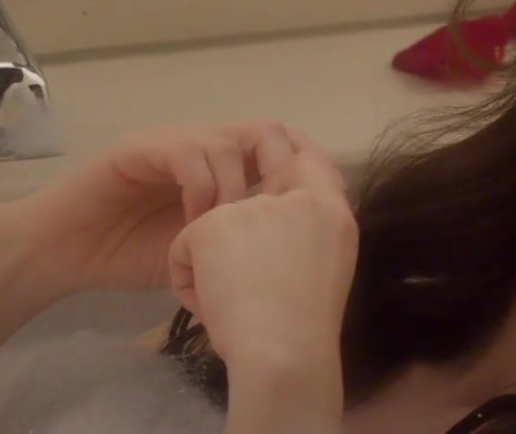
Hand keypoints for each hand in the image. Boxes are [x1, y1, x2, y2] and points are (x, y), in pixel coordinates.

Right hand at [0, 121, 296, 299]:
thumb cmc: (129, 254)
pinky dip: (200, 190)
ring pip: (228, 142)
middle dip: (279, 173)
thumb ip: (236, 238)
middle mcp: (202, 145)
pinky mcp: (138, 148)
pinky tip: (192, 227)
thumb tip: (292, 248)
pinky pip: (186, 153)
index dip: (301, 175)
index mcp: (222, 168)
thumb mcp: (200, 250)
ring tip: (224, 233)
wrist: (64, 253)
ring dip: (234, 191)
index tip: (312, 217)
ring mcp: (170, 142)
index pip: (280, 150)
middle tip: (275, 220)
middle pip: (266, 134)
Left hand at [167, 126, 357, 368]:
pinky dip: (188, 281)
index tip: (272, 202)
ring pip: (217, 227)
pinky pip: (184, 248)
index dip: (285, 173)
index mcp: (331, 209)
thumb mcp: (329, 267)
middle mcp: (295, 196)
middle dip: (241, 233)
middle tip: (247, 282)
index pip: (308, 162)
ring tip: (233, 305)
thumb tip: (280, 230)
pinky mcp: (210, 224)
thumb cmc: (309, 329)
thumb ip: (311, 234)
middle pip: (255, 196)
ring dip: (217, 263)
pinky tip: (209, 306)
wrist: (283, 353)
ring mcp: (251, 206)